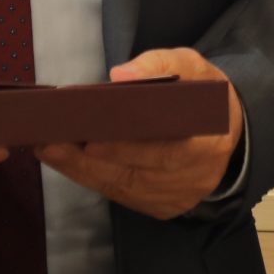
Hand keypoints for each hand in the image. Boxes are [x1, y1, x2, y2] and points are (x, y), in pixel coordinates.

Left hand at [35, 48, 243, 221]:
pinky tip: (66, 161)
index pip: (166, 144)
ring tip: (48, 147)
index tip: (90, 124)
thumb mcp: (193, 66)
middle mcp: (195, 176)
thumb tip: (120, 77)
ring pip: (123, 186)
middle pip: (138, 169)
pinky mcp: (161, 208)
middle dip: (92, 156)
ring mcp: (178, 197)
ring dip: (81, 168)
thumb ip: (159, 65)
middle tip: (53, 139)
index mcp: (210, 139)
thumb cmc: (202, 95)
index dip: (127, 138)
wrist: (224, 131)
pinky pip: (121, 195)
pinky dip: (91, 178)